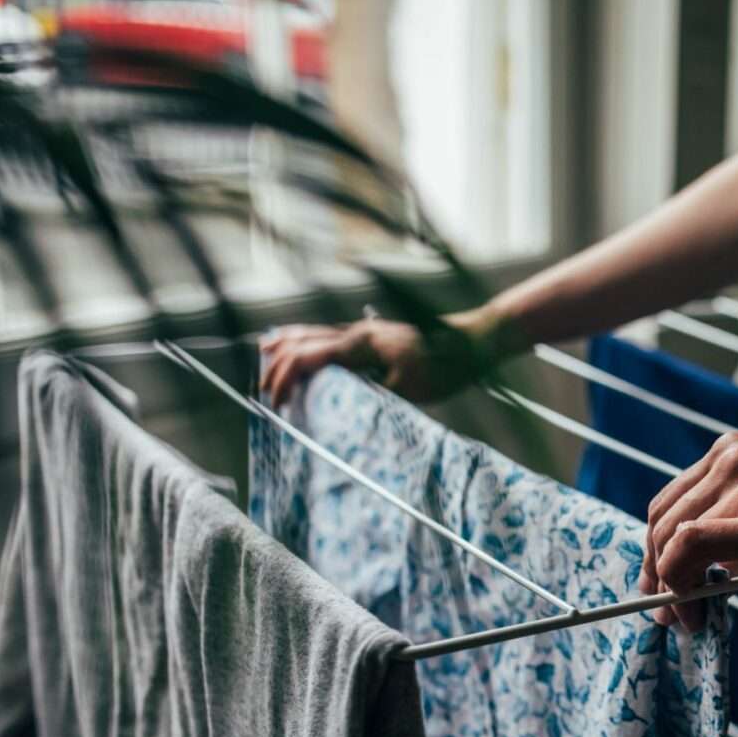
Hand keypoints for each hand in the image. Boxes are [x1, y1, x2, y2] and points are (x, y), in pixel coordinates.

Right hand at [259, 316, 480, 406]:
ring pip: (314, 333)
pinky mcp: (373, 334)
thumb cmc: (445, 367)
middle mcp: (357, 332)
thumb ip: (371, 393)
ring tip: (266, 354)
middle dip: (278, 365)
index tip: (277, 405)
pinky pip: (331, 335)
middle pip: (302, 342)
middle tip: (265, 391)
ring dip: (288, 346)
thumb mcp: (408, 390)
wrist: (472, 343)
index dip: (285, 380)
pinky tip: (304, 345)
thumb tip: (339, 403)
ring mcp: (364, 330)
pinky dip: (309, 341)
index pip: (307, 358)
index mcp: (360, 345)